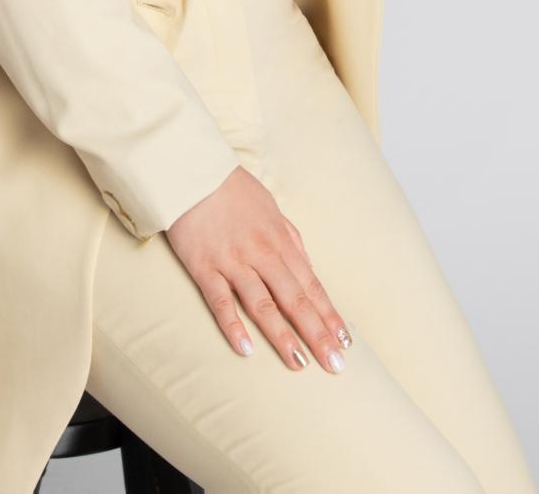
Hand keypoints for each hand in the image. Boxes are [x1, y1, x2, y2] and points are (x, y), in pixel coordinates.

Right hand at [165, 164, 351, 371]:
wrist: (193, 172)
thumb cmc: (233, 190)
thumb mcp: (271, 208)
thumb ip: (291, 239)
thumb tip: (309, 268)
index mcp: (280, 241)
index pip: (311, 285)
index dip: (329, 315)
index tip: (345, 341)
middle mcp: (262, 254)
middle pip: (295, 300)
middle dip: (317, 334)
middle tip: (335, 366)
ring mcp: (233, 262)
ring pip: (263, 305)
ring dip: (283, 336)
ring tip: (300, 364)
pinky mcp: (205, 267)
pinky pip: (221, 301)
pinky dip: (234, 326)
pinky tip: (246, 350)